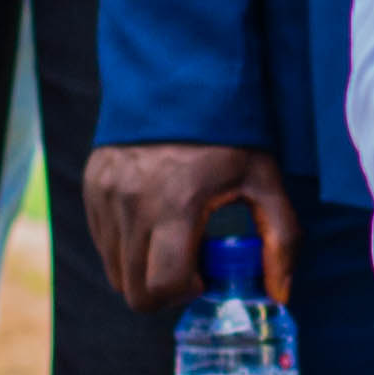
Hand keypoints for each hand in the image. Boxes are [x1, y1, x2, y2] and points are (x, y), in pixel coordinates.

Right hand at [86, 143, 300, 314]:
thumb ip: (281, 239)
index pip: (162, 285)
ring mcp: (106, 196)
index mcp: (175, 204)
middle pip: (133, 289)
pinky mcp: (92, 187)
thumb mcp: (264, 181)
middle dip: (164, 289)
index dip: (185, 292)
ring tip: (173, 239)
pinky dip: (127, 246)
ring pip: (114, 270)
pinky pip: (103, 242)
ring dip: (144, 269)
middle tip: (190, 263)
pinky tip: (154, 220)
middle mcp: (132, 204)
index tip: (205, 275)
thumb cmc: (228, 134)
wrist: (180, 80)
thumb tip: (280, 295)